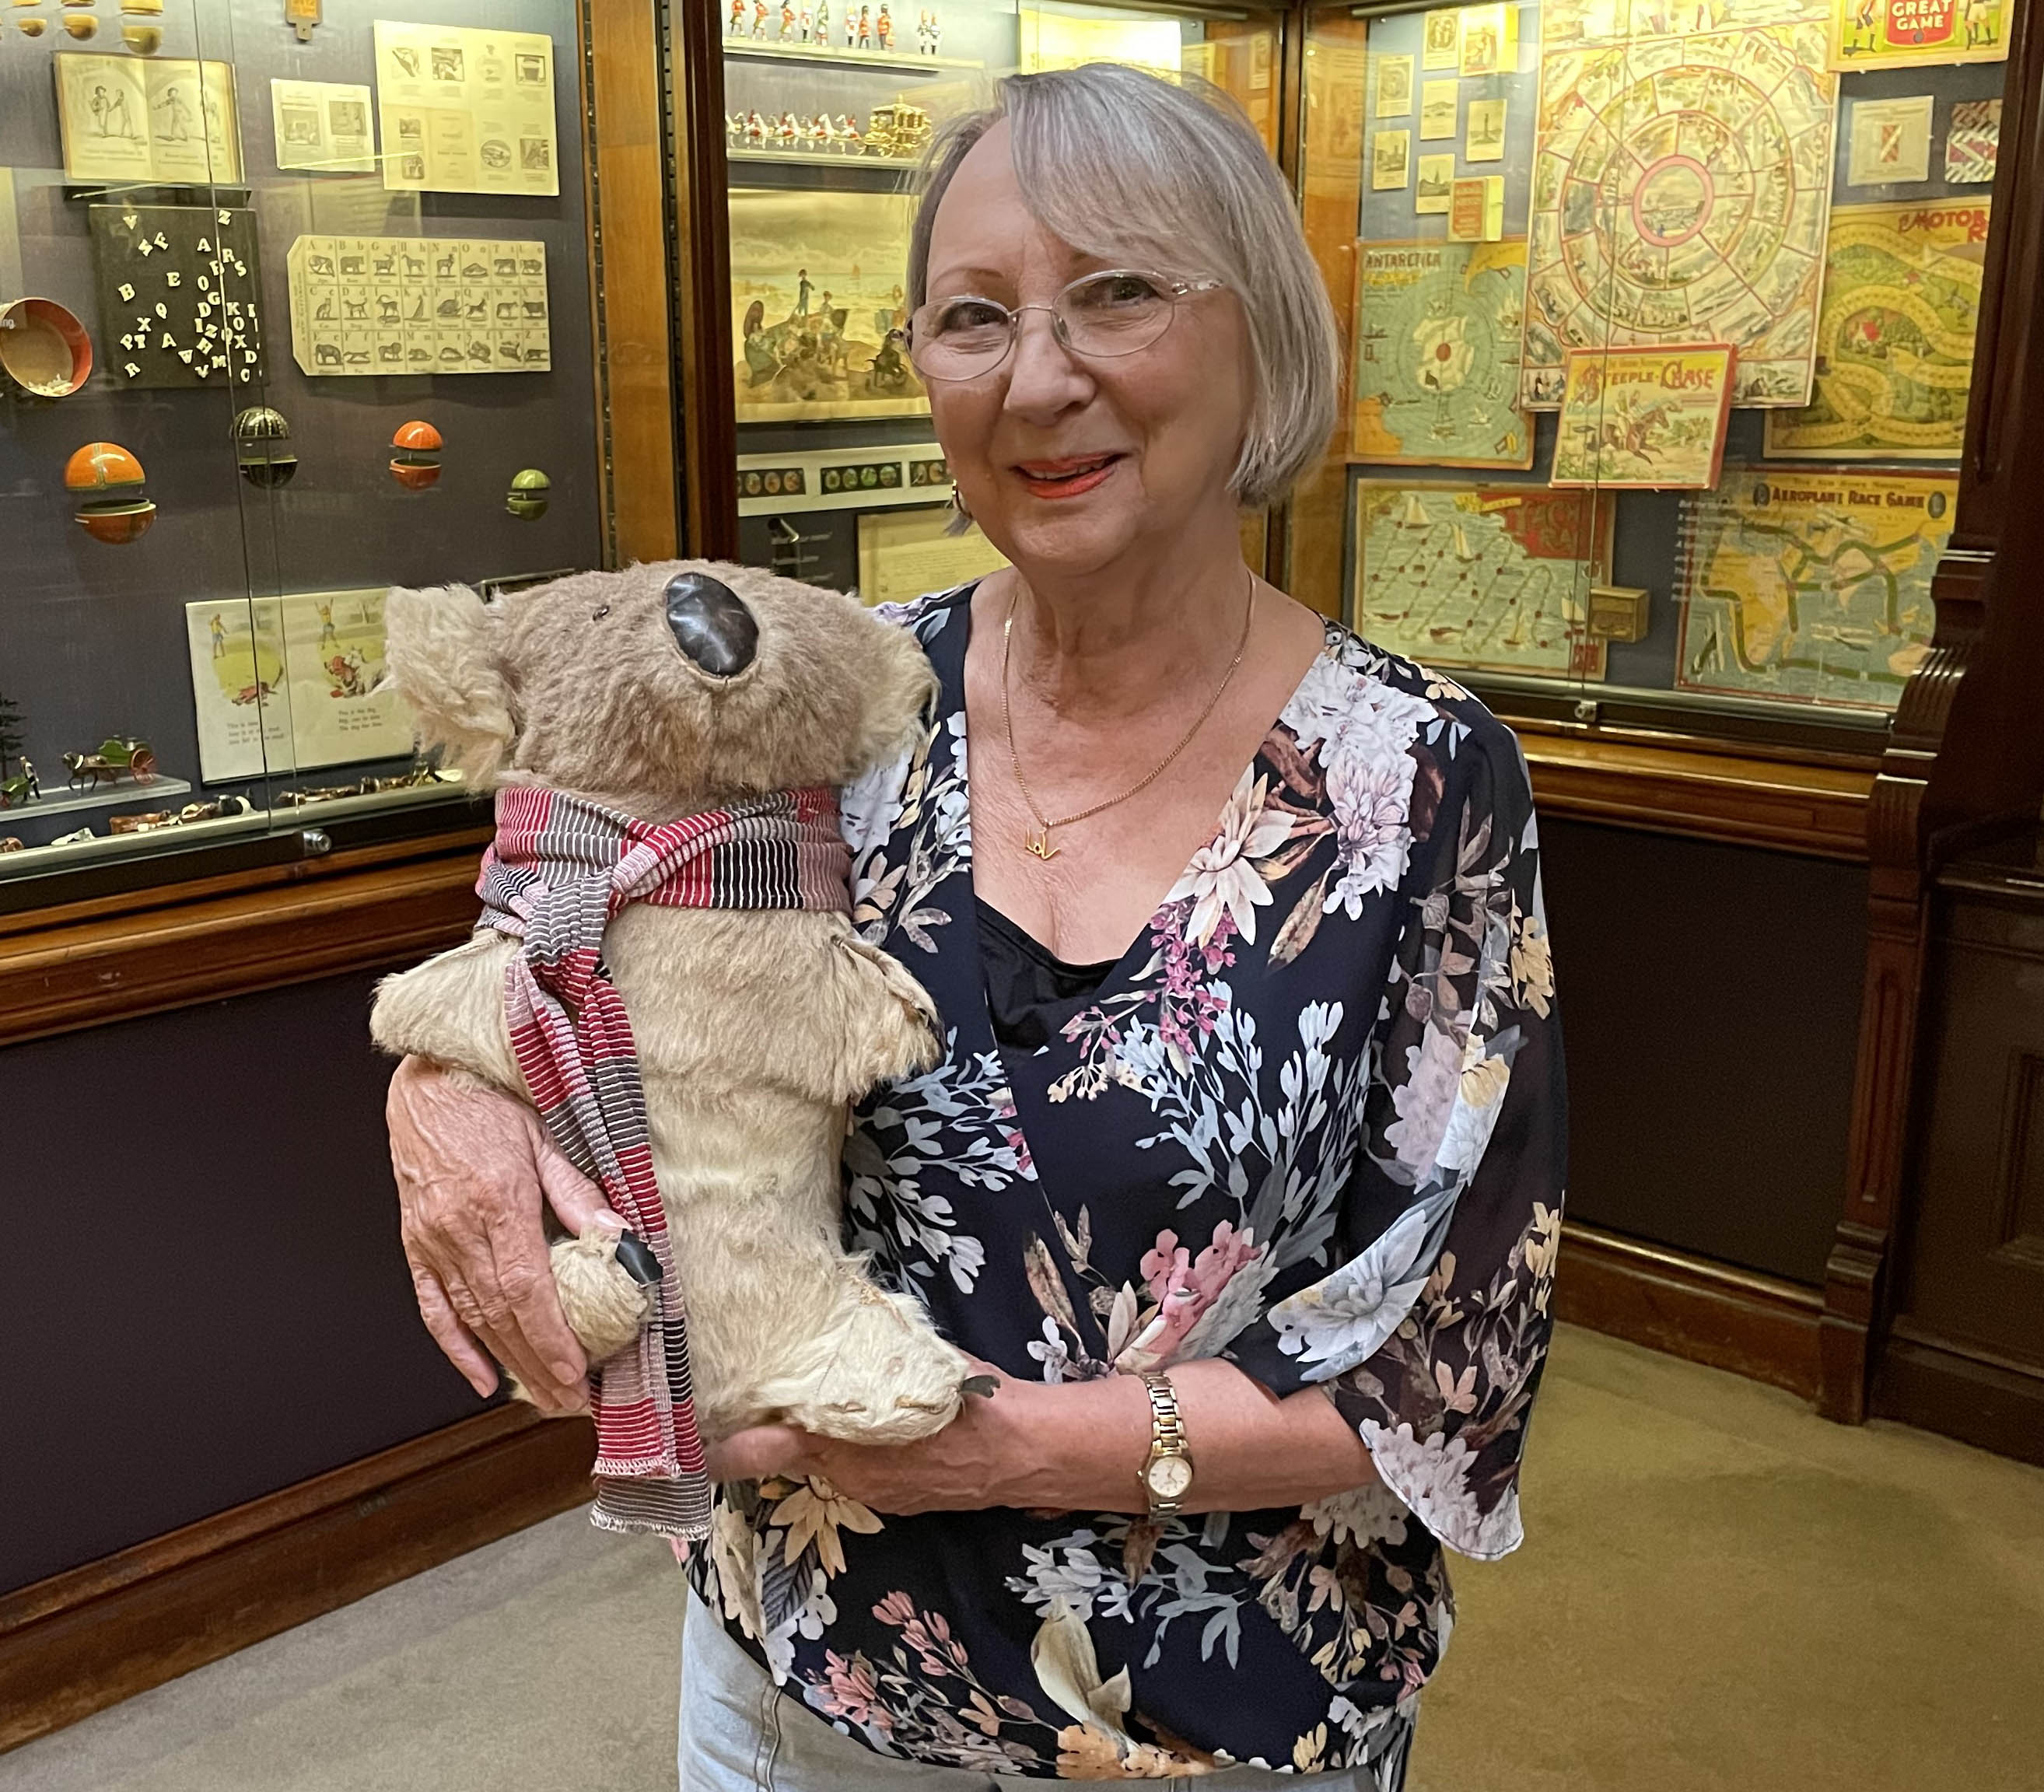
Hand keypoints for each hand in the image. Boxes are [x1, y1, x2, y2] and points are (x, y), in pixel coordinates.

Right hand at [386, 1055, 614, 1415]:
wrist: (431, 1077)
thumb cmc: (494, 1098)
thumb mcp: (549, 1135)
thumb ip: (580, 1194)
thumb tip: (620, 1240)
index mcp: (496, 1201)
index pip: (526, 1289)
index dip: (550, 1339)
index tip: (577, 1376)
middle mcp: (458, 1229)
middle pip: (500, 1316)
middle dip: (538, 1366)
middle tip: (572, 1404)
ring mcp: (431, 1240)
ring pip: (471, 1318)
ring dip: (507, 1363)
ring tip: (543, 1396)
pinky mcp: (415, 1242)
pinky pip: (433, 1306)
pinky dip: (455, 1347)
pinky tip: (481, 1377)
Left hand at [704, 1361, 1146, 1515]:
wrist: (1025, 1453)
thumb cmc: (972, 1400)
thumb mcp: (910, 1364)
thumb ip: (864, 1355)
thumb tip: (826, 1328)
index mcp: (841, 1445)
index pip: (760, 1453)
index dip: (724, 1445)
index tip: (694, 1432)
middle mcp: (846, 1478)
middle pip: (788, 1455)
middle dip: (773, 1427)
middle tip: (758, 1385)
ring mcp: (871, 1495)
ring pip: (822, 1462)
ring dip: (813, 1437)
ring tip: (810, 1395)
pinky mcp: (893, 1501)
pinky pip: (854, 1471)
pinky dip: (849, 1449)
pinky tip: (866, 1421)